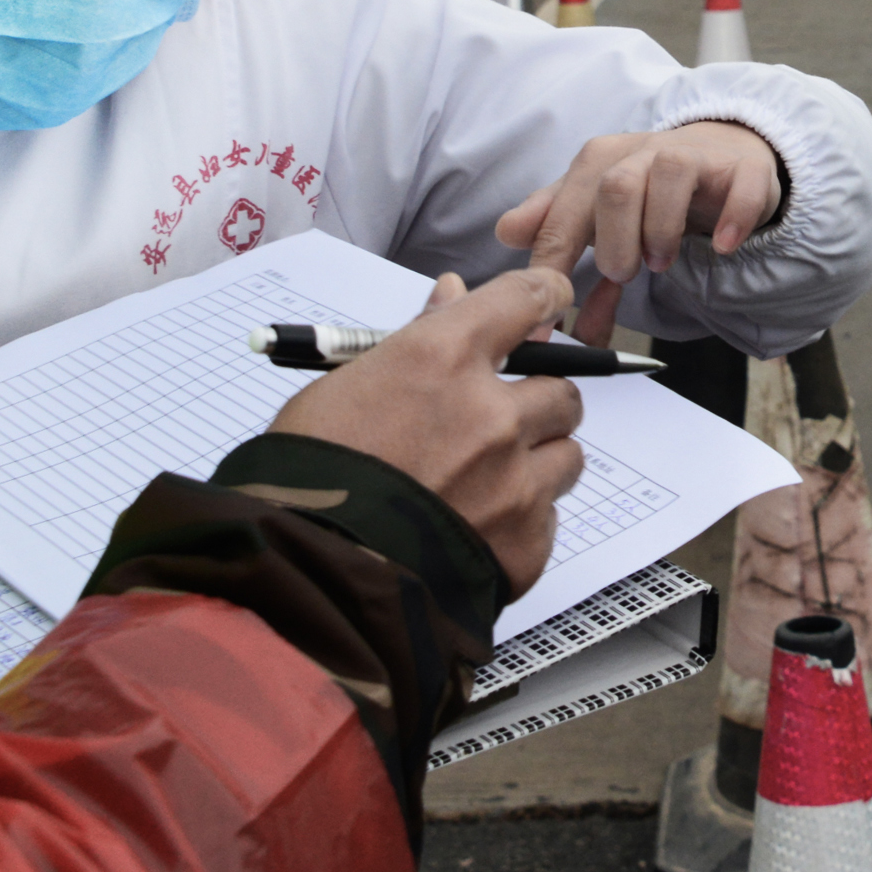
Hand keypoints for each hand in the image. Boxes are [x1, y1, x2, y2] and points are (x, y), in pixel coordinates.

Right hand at [269, 267, 585, 592]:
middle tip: (499, 424)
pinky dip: (522, 522)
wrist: (305, 575)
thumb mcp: (346, 387)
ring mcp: (515, 482)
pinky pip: (549, 519)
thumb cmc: (308, 479)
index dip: (543, 296)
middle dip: (536, 403)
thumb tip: (451, 297)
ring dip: (537, 464)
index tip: (548, 300)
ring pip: (566, 456)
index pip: (526, 299)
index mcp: (443, 360)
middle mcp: (491, 414)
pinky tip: (476, 530)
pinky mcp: (525, 544)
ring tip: (485, 484)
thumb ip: (415, 341)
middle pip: (561, 390)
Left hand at [495, 121, 785, 346]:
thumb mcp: (593, 204)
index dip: (552, 267)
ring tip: (660, 263)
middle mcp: (644, 151)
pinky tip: (723, 247)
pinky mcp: (743, 169)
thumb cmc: (648, 188)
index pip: (564, 213)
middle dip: (615, 244)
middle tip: (623, 275)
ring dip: (662, 230)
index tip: (548, 317)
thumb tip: (505, 233)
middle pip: (616, 187)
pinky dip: (732, 219)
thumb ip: (553, 225)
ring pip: (670, 174)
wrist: (718, 154)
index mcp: (600, 161)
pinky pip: (741, 187)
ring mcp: (696, 155)